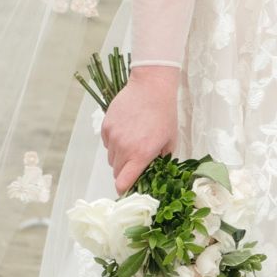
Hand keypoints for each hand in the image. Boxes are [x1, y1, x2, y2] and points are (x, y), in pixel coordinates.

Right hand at [101, 65, 178, 193]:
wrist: (151, 87)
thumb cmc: (164, 113)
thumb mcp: (170, 140)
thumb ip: (161, 159)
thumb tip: (154, 169)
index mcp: (140, 155)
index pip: (122, 183)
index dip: (124, 189)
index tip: (129, 188)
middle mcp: (123, 148)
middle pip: (116, 172)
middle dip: (126, 171)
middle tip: (136, 161)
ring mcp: (112, 136)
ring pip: (111, 157)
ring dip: (120, 156)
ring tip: (133, 142)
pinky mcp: (106, 126)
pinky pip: (107, 143)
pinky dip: (114, 142)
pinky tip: (126, 131)